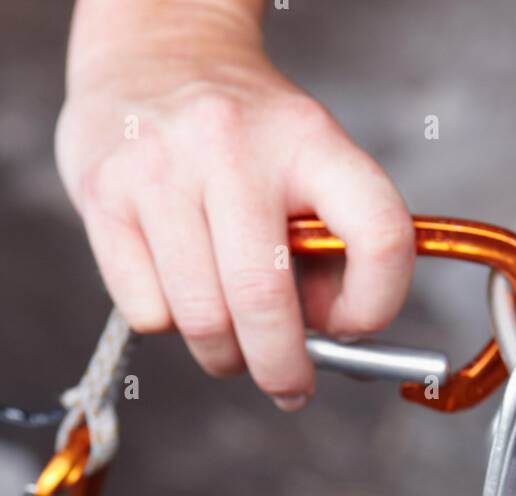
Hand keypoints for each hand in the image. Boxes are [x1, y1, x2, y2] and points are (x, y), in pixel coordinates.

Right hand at [56, 3, 414, 409]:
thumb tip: (338, 351)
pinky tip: (178, 289)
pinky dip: (170, 325)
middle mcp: (232, 145)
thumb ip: (330, 257)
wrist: (154, 55)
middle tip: (289, 388)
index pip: (378, 234)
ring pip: (202, 321)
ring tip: (230, 341)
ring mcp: (160, 168)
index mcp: (309, 139)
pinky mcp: (103, 194)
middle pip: (265, 301)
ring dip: (224, 356)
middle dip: (282, 368)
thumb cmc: (247, 140)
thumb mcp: (308, 168)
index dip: (377, 304)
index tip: (353, 330)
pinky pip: (148, 313)